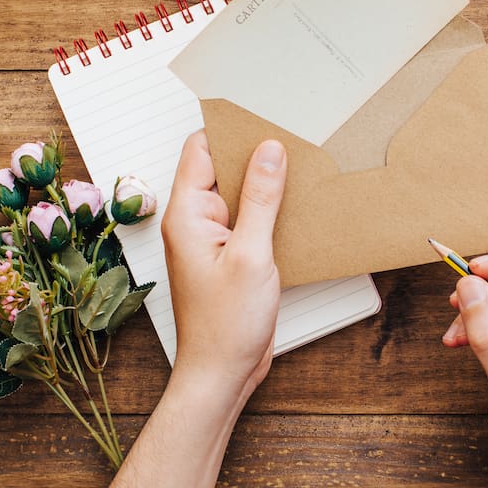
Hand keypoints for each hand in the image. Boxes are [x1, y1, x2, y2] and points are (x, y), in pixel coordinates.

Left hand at [162, 131, 286, 403]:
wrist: (222, 373)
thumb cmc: (226, 326)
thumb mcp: (251, 254)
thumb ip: (260, 199)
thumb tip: (268, 150)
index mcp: (187, 215)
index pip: (200, 150)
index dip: (229, 129)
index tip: (260, 114)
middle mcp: (194, 224)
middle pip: (221, 170)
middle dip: (253, 155)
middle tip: (290, 138)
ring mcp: (212, 241)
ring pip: (239, 196)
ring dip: (265, 187)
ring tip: (300, 170)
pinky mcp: (230, 258)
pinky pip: (248, 222)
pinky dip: (269, 214)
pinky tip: (295, 211)